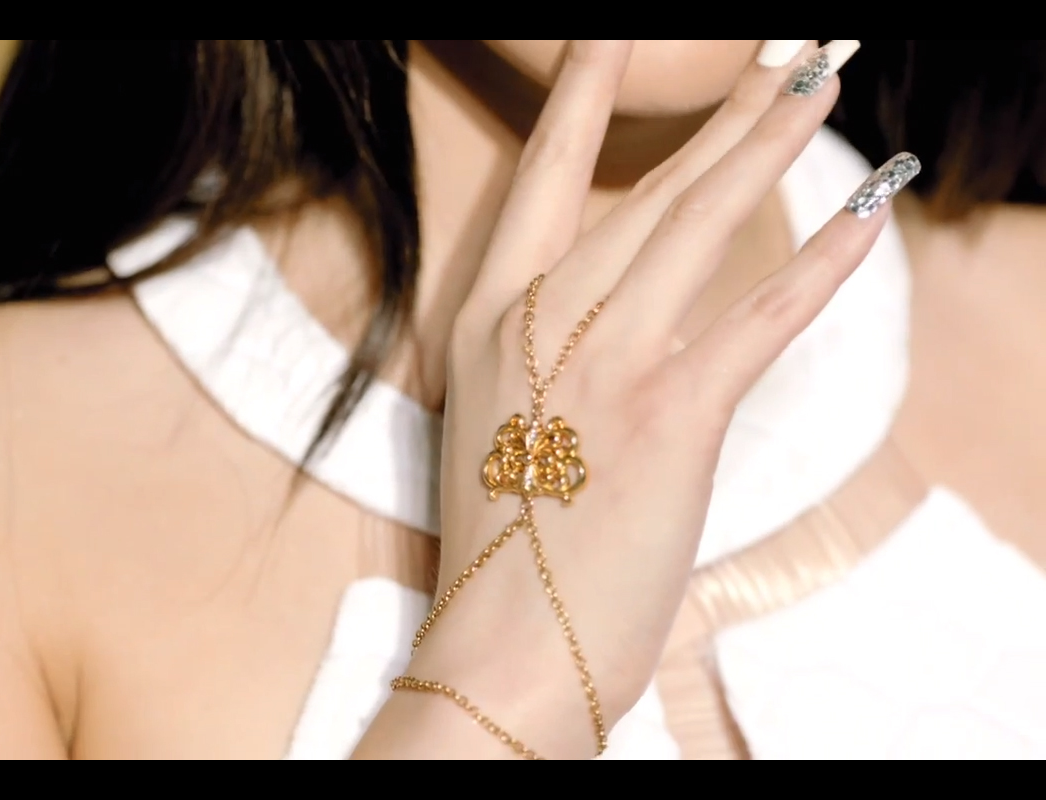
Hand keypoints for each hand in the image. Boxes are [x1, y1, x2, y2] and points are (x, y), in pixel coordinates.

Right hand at [358, 38, 904, 758]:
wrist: (500, 646)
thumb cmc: (499, 550)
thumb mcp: (498, 429)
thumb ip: (543, 361)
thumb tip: (599, 328)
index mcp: (485, 321)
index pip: (539, 182)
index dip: (580, 101)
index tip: (610, 37)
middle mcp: (536, 319)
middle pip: (644, 190)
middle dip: (720, 115)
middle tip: (781, 55)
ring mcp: (601, 361)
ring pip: (696, 223)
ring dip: (765, 144)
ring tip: (817, 83)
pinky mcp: (669, 414)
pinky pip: (759, 317)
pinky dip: (822, 263)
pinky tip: (868, 214)